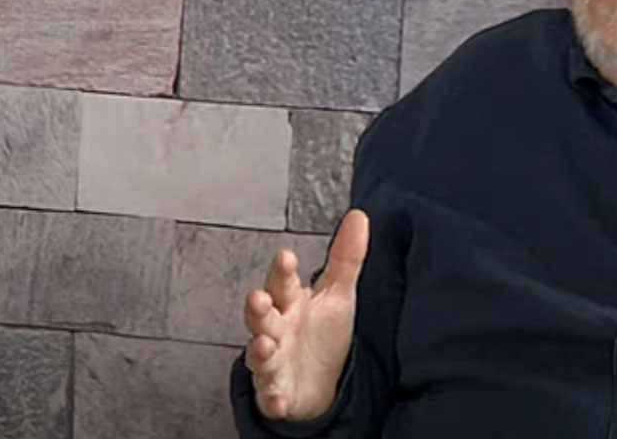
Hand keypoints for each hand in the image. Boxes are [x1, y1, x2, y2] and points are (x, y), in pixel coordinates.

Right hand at [244, 209, 369, 420]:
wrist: (319, 382)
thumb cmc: (322, 332)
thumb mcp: (338, 293)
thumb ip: (345, 257)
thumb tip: (359, 215)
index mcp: (290, 303)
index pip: (283, 284)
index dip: (282, 271)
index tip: (285, 256)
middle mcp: (275, 330)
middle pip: (262, 317)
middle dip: (258, 308)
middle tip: (257, 297)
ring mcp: (273, 362)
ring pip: (260, 355)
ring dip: (260, 351)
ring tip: (265, 344)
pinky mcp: (277, 392)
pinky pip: (272, 396)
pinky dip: (274, 399)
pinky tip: (278, 401)